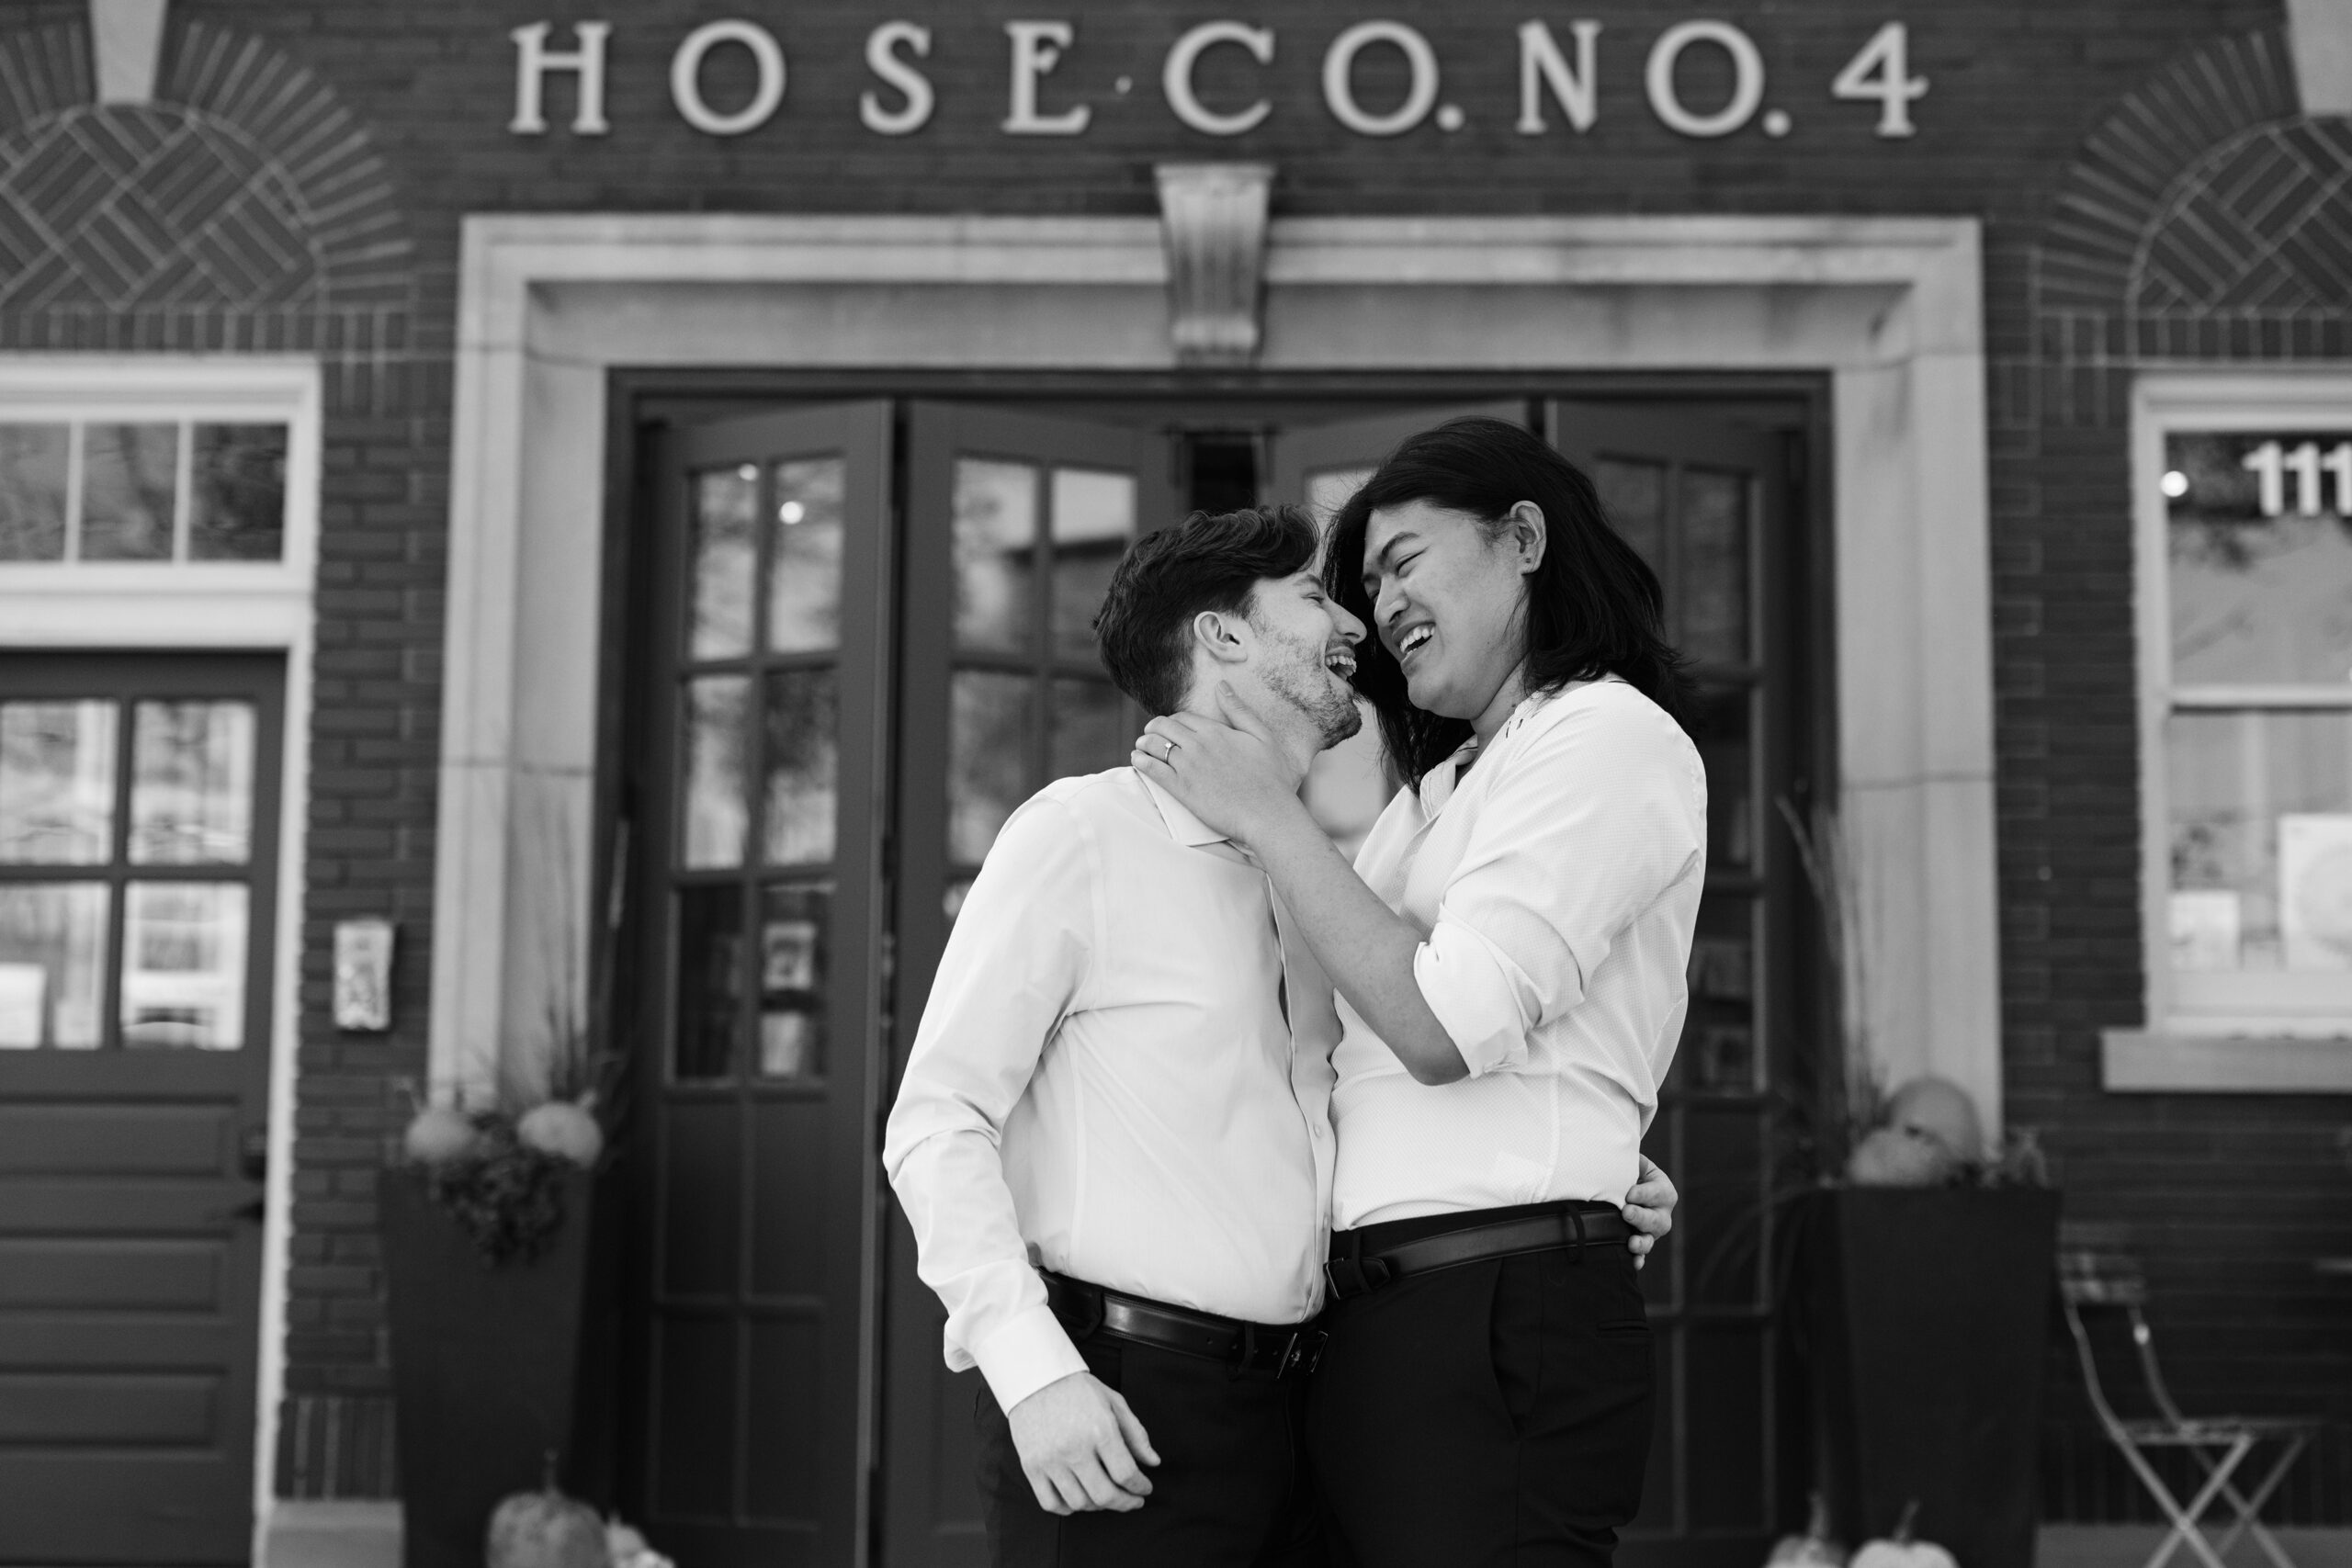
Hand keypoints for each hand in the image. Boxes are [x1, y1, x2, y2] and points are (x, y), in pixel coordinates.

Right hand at [1005, 1370, 1160, 1514]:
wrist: (1035, 1378)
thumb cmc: (1077, 1389)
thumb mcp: (1113, 1402)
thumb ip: (1136, 1434)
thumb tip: (1153, 1462)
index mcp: (1100, 1429)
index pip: (1126, 1474)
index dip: (1141, 1487)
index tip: (1145, 1488)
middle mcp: (1074, 1448)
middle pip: (1105, 1495)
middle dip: (1125, 1503)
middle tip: (1132, 1500)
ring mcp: (1050, 1460)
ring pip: (1079, 1503)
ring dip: (1098, 1506)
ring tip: (1106, 1496)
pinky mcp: (1031, 1466)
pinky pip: (1051, 1503)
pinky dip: (1068, 1508)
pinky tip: (1079, 1498)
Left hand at [1132, 683, 1304, 846]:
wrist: (1267, 813)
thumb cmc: (1270, 777)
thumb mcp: (1262, 736)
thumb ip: (1239, 710)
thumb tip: (1221, 685)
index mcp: (1215, 731)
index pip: (1181, 717)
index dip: (1172, 720)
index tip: (1170, 727)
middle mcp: (1198, 745)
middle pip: (1162, 727)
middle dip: (1153, 728)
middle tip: (1150, 734)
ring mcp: (1187, 767)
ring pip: (1153, 745)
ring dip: (1143, 743)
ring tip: (1142, 746)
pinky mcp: (1181, 789)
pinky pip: (1151, 769)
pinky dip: (1140, 761)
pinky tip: (1137, 760)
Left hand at [1622, 1154, 1676, 1270]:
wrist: (1623, 1186)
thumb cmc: (1629, 1172)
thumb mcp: (1635, 1163)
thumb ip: (1631, 1161)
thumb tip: (1616, 1154)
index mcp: (1663, 1191)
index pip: (1658, 1193)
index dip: (1645, 1193)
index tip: (1629, 1193)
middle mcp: (1661, 1213)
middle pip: (1657, 1220)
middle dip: (1641, 1217)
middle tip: (1626, 1212)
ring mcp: (1651, 1231)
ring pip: (1651, 1239)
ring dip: (1641, 1242)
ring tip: (1631, 1242)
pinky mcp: (1640, 1242)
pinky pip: (1641, 1255)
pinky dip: (1637, 1259)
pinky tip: (1633, 1263)